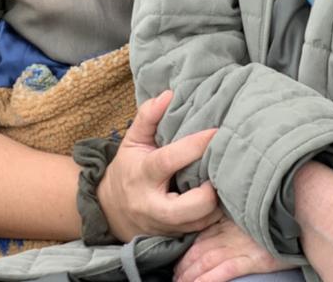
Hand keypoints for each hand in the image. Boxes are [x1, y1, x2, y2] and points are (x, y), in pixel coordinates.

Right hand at [97, 90, 220, 241]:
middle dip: (210, 192)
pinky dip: (211, 216)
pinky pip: (198, 231)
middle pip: (188, 207)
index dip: (195, 146)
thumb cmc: (128, 168)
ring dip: (215, 205)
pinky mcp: (171, 238)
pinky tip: (218, 200)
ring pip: (198, 223)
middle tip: (220, 171)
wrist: (110, 210)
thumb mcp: (132, 139)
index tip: (216, 131)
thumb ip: (148, 116)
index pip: (170, 160)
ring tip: (223, 183)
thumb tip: (169, 93)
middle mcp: (152, 205)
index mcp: (143, 174)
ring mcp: (162, 226)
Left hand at [173, 215, 290, 281]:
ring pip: (206, 261)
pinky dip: (208, 279)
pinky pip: (225, 271)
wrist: (302, 210)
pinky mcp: (253, 258)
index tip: (176, 260)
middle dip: (184, 266)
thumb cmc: (278, 210)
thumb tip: (224, 219)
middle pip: (199, 249)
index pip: (201, 235)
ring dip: (191, 275)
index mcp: (228, 218)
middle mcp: (231, 231)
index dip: (186, 250)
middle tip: (174, 277)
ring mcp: (240, 244)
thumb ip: (235, 215)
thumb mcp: (250, 209)